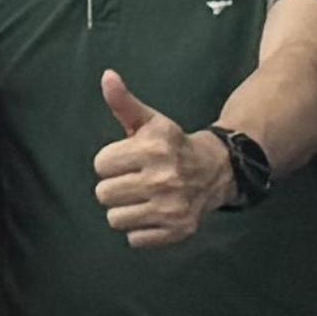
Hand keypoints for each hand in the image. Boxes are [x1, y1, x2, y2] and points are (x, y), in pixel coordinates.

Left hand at [91, 68, 231, 248]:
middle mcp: (164, 178)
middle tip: (134, 180)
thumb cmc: (171, 145)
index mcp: (154, 148)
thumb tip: (107, 76)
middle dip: (115, 186)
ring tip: (141, 198)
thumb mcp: (149, 122)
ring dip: (125, 210)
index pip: (100, 164)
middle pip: (104, 194)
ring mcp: (172, 207)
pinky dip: (140, 230)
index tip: (127, 160)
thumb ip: (124, 102)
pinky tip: (153, 214)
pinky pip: (135, 239)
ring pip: (115, 218)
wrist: (216, 170)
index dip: (110, 162)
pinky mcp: (179, 230)